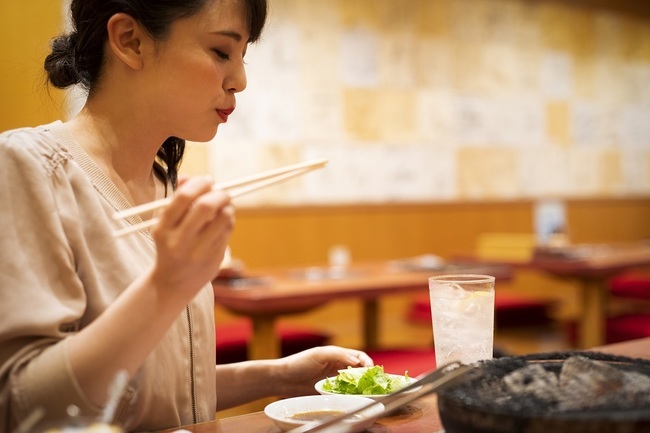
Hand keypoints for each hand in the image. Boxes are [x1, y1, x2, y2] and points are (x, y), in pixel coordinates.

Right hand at [150, 175, 233, 297]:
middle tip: (222, 192)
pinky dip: (229, 219)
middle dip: (219, 193)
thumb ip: (177, 198)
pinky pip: (228, 230)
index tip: (207, 180)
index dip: (200, 184)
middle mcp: (179, 241)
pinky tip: (223, 220)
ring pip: (223, 218)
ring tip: (224, 205)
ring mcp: (198, 251)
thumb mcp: (165, 223)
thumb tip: (189, 177)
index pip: (183, 197)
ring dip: (227, 206)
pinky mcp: (214, 258)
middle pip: (206, 206)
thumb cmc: (170, 244)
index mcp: (163, 229)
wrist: (173, 283)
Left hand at [275, 346, 373, 396]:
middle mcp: (337, 366)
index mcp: (337, 354)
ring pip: (353, 383)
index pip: (359, 356)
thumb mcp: (319, 354)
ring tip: (366, 393)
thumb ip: (338, 355)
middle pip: (358, 370)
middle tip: (373, 385)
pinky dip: (350, 396)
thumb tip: (357, 361)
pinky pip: (343, 394)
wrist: (282, 379)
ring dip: (360, 387)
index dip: (367, 362)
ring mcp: (333, 380)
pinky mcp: (328, 392)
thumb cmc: (298, 363)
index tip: (372, 371)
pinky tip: (353, 399)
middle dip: (367, 376)